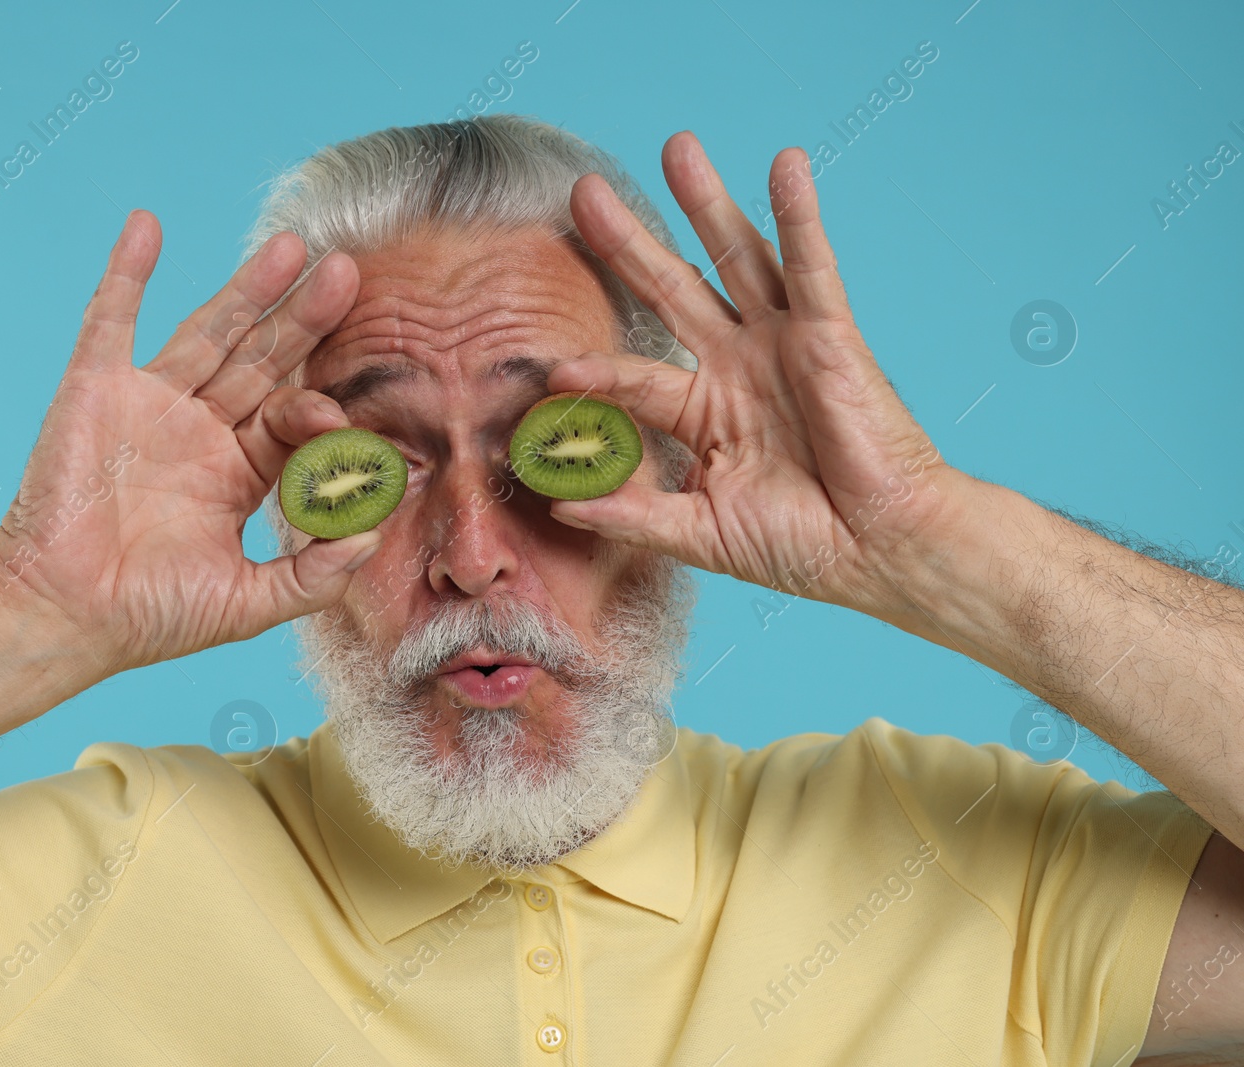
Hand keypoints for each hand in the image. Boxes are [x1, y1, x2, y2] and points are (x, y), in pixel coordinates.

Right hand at [0, 211, 377, 673]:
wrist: (61, 616)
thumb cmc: (149, 617)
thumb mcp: (248, 602)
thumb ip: (314, 573)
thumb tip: (373, 533)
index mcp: (238, 472)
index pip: (293, 418)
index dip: (319, 410)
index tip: (338, 415)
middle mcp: (200, 430)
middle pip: (264, 360)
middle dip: (305, 319)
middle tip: (349, 274)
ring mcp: (149, 403)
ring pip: (209, 331)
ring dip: (247, 287)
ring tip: (293, 246)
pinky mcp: (95, 388)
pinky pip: (111, 318)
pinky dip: (128, 271)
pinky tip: (148, 224)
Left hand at [545, 132, 973, 617]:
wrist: (878, 553)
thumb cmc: (802, 546)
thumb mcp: (702, 533)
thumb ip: (633, 516)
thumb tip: (558, 509)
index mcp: (703, 411)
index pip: (635, 376)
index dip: (596, 371)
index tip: (554, 371)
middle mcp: (737, 365)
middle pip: (672, 288)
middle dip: (629, 242)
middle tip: (583, 194)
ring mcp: (782, 345)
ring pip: (736, 258)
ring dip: (708, 202)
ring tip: (677, 148)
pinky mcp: (830, 336)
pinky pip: (812, 266)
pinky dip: (798, 215)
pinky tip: (784, 165)